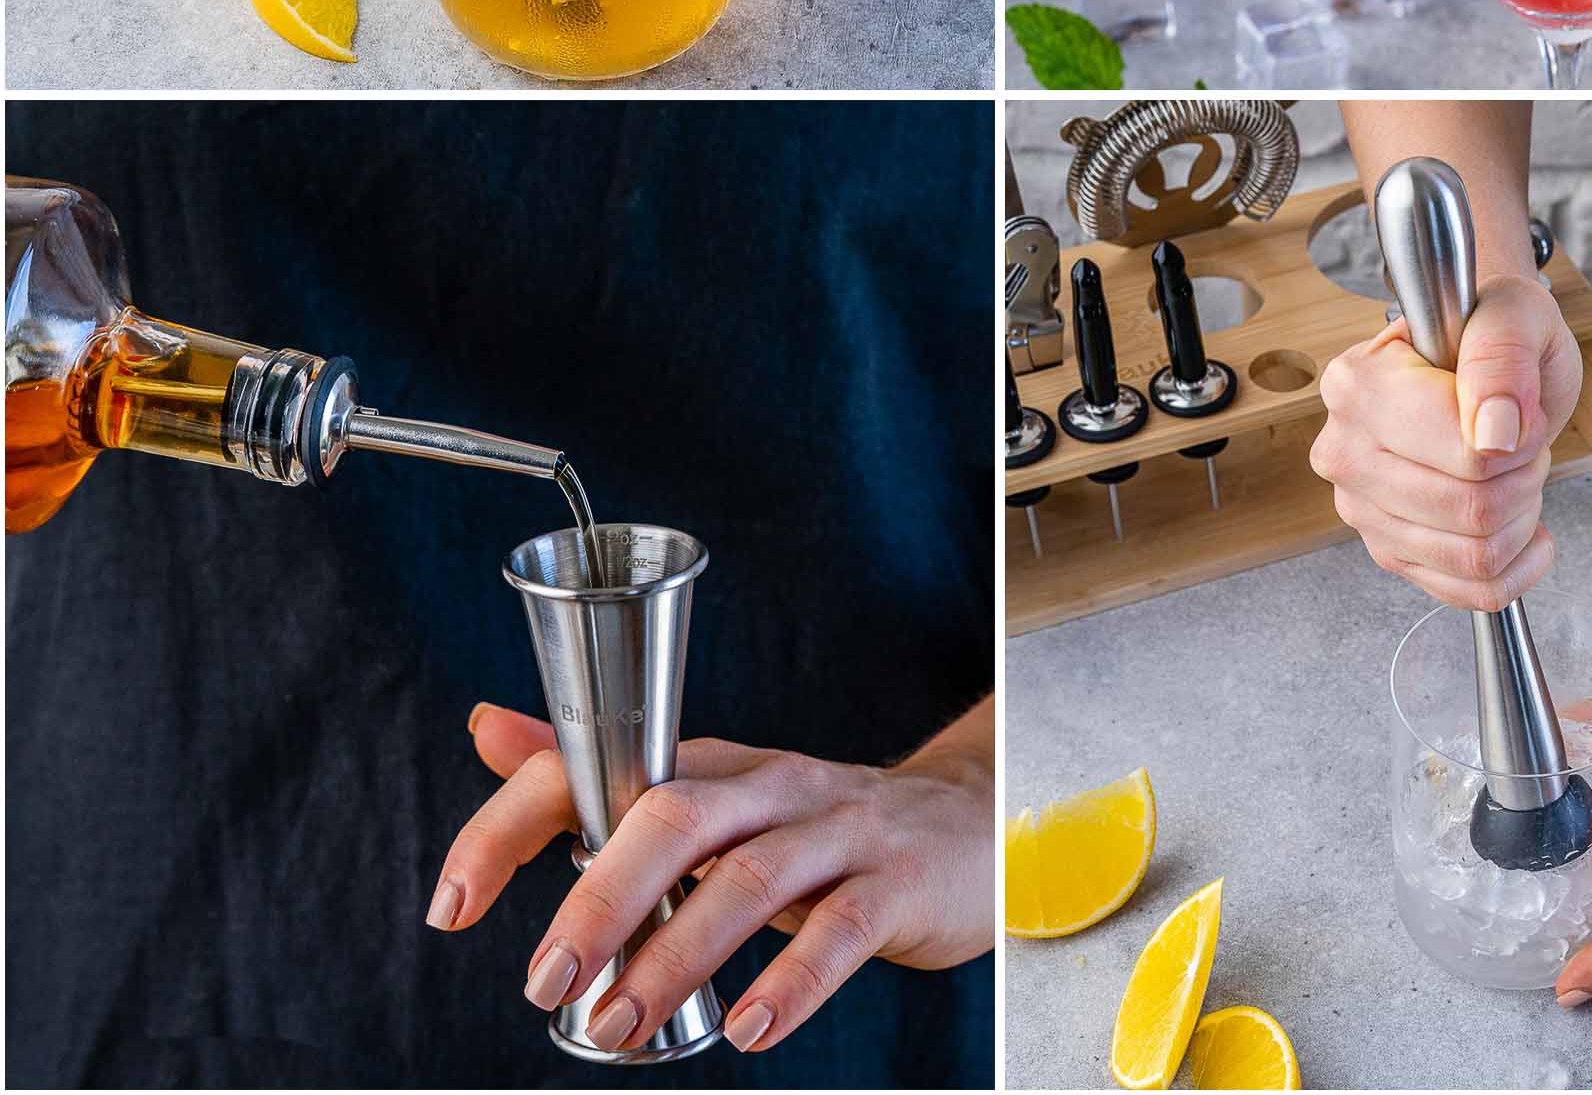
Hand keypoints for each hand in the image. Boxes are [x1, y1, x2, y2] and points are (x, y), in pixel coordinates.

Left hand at [427, 704, 993, 1053]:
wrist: (967, 823)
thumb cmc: (820, 826)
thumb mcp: (712, 794)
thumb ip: (600, 776)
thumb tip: (489, 731)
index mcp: (715, 768)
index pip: (599, 770)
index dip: (517, 822)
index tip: (452, 902)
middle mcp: (769, 787)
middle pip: (676, 817)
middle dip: (599, 899)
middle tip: (545, 981)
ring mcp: (836, 832)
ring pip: (749, 879)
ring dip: (676, 957)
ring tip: (618, 1026)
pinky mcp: (893, 884)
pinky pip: (841, 930)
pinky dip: (792, 984)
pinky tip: (751, 1032)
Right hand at [1310, 274, 1581, 609]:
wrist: (1479, 355)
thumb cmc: (1491, 330)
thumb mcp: (1513, 314)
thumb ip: (1500, 358)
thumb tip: (1493, 434)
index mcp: (1358, 386)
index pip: (1466, 456)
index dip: (1521, 439)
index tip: (1519, 407)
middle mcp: (1344, 450)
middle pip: (1472, 510)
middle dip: (1525, 478)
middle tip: (1519, 439)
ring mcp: (1361, 507)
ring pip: (1475, 556)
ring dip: (1521, 518)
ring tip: (1509, 471)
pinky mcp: (1388, 550)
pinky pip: (1471, 591)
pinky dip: (1516, 566)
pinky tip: (1521, 527)